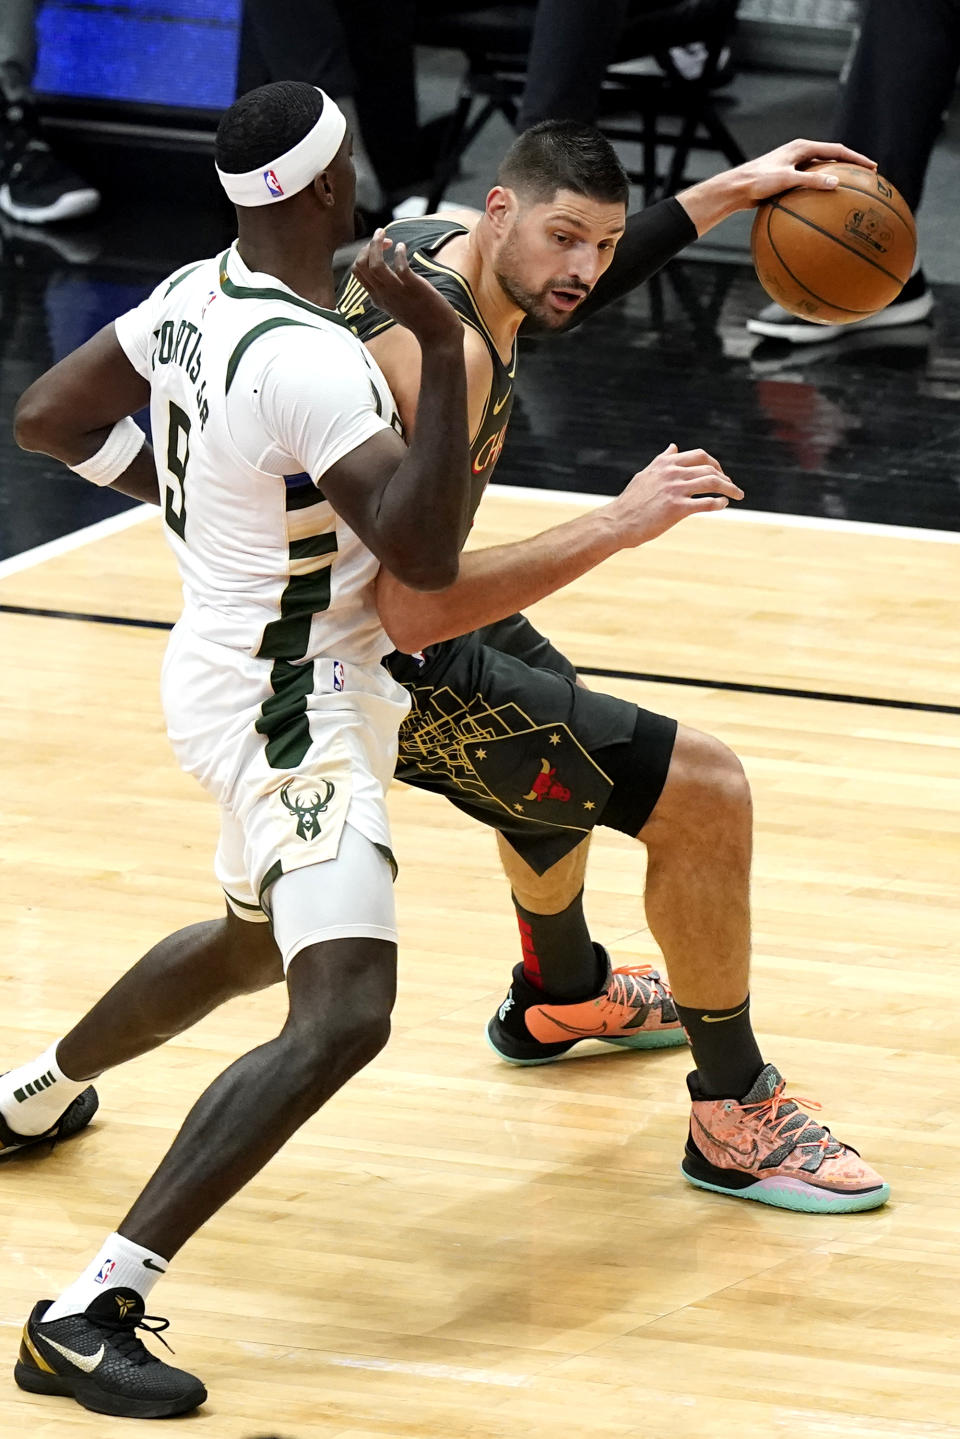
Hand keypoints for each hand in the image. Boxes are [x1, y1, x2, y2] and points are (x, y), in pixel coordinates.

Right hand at [351, 230, 461, 345]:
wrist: (438, 335)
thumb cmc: (420, 319)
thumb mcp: (395, 307)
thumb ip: (387, 293)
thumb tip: (386, 277)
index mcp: (377, 298)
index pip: (358, 271)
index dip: (364, 253)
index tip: (379, 248)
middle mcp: (382, 294)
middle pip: (361, 265)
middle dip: (368, 245)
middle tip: (382, 236)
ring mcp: (396, 291)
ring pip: (374, 264)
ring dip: (376, 243)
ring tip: (384, 232)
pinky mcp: (412, 287)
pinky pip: (399, 265)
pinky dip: (399, 252)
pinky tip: (403, 247)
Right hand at [602, 443, 742, 546]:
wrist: (617, 522)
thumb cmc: (631, 502)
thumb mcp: (646, 474)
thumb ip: (662, 460)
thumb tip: (673, 446)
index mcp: (665, 464)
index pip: (699, 455)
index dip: (715, 463)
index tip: (721, 474)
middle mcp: (672, 473)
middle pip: (709, 468)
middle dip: (725, 477)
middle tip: (733, 487)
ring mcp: (675, 490)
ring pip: (712, 483)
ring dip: (729, 488)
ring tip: (738, 495)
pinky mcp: (676, 509)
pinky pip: (705, 503)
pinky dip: (718, 503)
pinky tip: (723, 505)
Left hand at [726, 138, 877, 206]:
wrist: (735, 188)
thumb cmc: (757, 181)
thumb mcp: (786, 179)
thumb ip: (811, 181)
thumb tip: (837, 185)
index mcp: (802, 147)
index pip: (837, 150)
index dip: (856, 159)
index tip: (872, 168)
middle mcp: (800, 153)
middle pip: (832, 158)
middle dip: (851, 166)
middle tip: (868, 177)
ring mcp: (794, 166)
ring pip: (821, 171)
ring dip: (837, 178)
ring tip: (851, 191)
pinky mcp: (787, 178)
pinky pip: (810, 183)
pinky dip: (821, 190)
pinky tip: (826, 206)